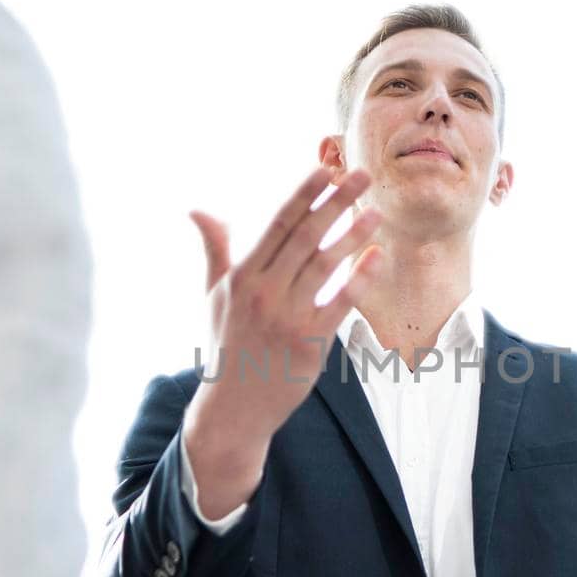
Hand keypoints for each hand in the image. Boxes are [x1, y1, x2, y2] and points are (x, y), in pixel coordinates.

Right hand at [183, 168, 381, 517]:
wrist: (234, 407)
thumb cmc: (227, 345)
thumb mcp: (215, 296)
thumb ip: (215, 249)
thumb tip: (198, 210)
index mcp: (242, 276)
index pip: (278, 225)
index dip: (303, 194)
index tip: (325, 168)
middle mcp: (263, 292)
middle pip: (305, 236)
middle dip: (335, 202)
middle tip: (363, 175)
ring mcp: (286, 317)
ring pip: (326, 265)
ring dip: (353, 235)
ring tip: (377, 212)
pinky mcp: (309, 343)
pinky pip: (340, 303)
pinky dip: (360, 278)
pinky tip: (377, 256)